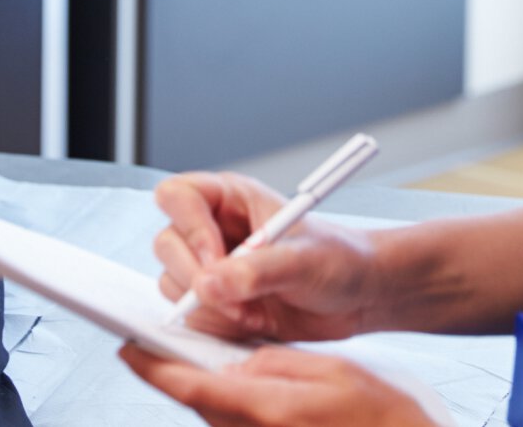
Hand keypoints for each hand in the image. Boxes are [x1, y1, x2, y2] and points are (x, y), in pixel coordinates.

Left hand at [119, 343, 437, 425]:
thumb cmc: (388, 420)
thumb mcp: (333, 370)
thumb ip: (277, 363)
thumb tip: (237, 364)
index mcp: (269, 411)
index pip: (193, 387)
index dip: (155, 368)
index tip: (128, 348)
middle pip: (198, 407)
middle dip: (174, 376)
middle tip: (151, 347)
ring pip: (215, 420)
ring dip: (200, 392)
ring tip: (191, 360)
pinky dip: (226, 408)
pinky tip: (237, 389)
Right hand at [153, 171, 376, 341]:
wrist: (356, 296)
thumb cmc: (336, 259)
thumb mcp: (302, 260)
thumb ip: (255, 270)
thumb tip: (209, 284)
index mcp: (228, 197)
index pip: (178, 196)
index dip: (189, 227)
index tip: (215, 259)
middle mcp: (211, 228)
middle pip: (167, 243)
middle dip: (196, 277)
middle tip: (235, 298)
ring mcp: (209, 265)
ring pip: (173, 283)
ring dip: (210, 306)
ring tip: (253, 311)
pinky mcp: (215, 300)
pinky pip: (192, 315)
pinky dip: (219, 325)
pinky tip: (254, 321)